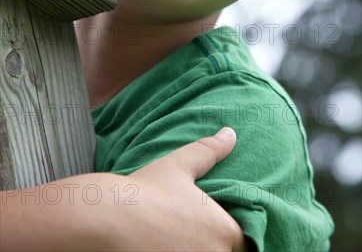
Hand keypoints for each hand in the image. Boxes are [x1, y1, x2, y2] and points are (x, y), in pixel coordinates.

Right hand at [100, 126, 245, 250]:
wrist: (108, 216)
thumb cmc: (146, 190)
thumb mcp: (180, 165)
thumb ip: (209, 150)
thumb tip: (230, 133)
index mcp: (224, 230)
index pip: (240, 243)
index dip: (224, 235)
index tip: (203, 228)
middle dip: (207, 245)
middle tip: (183, 235)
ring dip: (192, 251)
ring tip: (170, 242)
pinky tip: (157, 248)